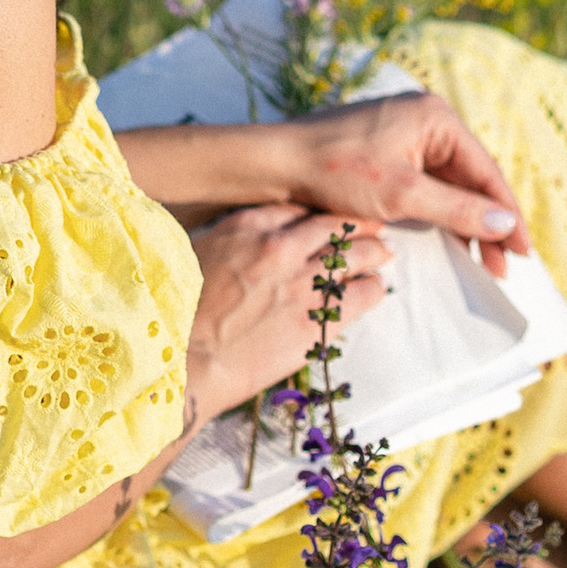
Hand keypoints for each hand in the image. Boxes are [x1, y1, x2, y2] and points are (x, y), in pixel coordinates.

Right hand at [184, 204, 392, 408]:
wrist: (187, 359)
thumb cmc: (183, 311)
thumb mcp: (200, 255)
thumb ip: (232, 241)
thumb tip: (248, 244)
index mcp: (249, 227)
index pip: (299, 209)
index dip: (320, 213)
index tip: (330, 217)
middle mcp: (281, 248)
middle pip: (334, 226)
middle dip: (357, 225)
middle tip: (372, 227)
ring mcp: (303, 284)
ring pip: (355, 256)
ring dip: (373, 252)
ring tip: (383, 253)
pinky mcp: (317, 321)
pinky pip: (360, 295)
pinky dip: (372, 288)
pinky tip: (376, 287)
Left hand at [269, 93, 526, 274]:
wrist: (273, 164)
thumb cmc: (334, 170)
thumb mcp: (402, 195)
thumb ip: (458, 209)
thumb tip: (507, 224)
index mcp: (435, 117)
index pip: (486, 171)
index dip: (508, 214)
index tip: (523, 252)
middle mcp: (424, 118)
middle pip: (470, 177)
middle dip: (488, 222)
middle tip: (502, 265)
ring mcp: (404, 132)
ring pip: (448, 183)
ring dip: (465, 220)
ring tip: (481, 259)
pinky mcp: (385, 150)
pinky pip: (425, 182)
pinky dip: (439, 211)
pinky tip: (449, 238)